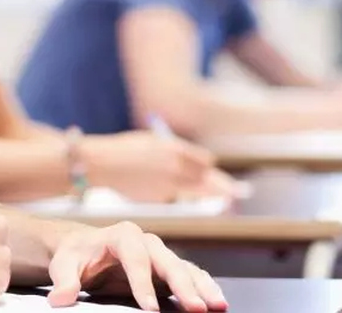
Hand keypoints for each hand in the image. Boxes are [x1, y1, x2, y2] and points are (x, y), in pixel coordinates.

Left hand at [46, 222, 227, 311]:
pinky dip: (204, 288)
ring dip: (203, 287)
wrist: (85, 250)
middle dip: (184, 286)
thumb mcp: (64, 264)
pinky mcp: (169, 269)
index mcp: (123, 235)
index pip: (135, 259)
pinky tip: (217, 304)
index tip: (149, 309)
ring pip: (186, 269)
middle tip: (196, 309)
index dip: (143, 283)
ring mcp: (161, 255)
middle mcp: (148, 242)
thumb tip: (61, 298)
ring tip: (218, 307)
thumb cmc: (76, 255)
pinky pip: (191, 277)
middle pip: (169, 262)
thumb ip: (64, 280)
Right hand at [82, 132, 229, 201]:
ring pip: (197, 192)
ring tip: (227, 198)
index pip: (205, 162)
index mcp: (176, 149)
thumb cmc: (127, 149)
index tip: (225, 177)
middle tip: (239, 193)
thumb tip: (201, 162)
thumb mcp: (155, 142)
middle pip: (208, 180)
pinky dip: (182, 197)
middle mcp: (175, 167)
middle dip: (224, 186)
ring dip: (212, 195)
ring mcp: (167, 185)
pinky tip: (185, 196)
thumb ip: (177, 151)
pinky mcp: (158, 198)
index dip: (213, 169)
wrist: (102, 163)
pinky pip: (176, 198)